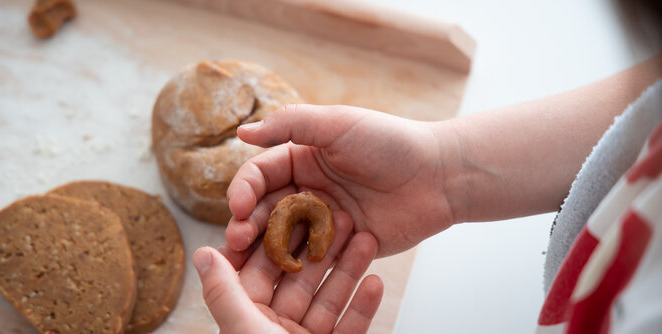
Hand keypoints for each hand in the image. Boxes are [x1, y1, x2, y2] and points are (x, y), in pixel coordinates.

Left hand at [193, 210, 383, 333]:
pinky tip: (377, 282)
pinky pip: (350, 327)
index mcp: (248, 321)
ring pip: (329, 299)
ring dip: (349, 271)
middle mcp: (275, 330)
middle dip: (324, 249)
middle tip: (344, 218)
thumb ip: (225, 293)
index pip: (264, 271)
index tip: (299, 209)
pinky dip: (363, 307)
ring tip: (368, 241)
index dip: (283, 238)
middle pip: (303, 280)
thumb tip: (203, 253)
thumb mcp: (245, 333)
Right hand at [226, 104, 461, 256]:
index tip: (239, 206)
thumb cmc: (390, 143)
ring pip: (282, 236)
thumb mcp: (337, 123)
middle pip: (264, 210)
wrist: (439, 176)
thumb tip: (242, 132)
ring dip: (263, 248)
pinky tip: (284, 272)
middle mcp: (307, 190)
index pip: (260, 175)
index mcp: (301, 159)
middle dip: (247, 224)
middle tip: (237, 240)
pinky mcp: (340, 247)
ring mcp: (322, 220)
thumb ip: (290, 125)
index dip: (244, 190)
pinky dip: (295, 263)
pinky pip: (311, 257)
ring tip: (247, 262)